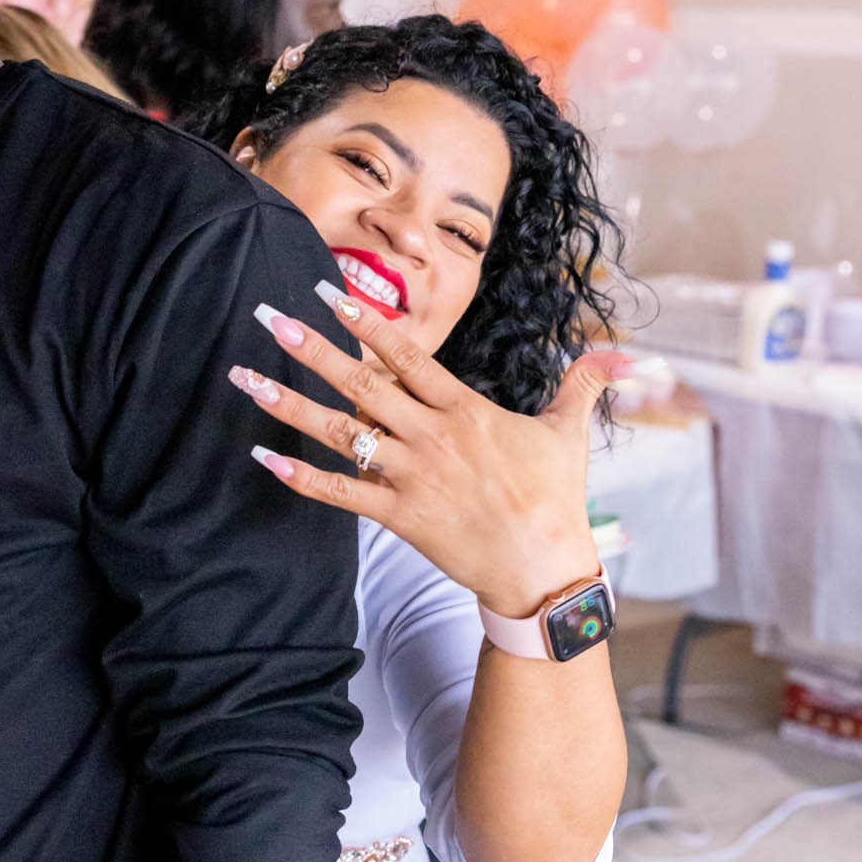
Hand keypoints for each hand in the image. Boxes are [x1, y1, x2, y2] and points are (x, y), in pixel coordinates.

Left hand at [232, 294, 621, 619]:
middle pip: (362, 384)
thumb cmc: (556, 499)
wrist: (544, 568)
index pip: (408, 355)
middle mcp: (432, 436)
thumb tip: (615, 352)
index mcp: (466, 410)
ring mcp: (412, 475)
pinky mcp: (399, 516)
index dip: (366, 321)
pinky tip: (264, 458)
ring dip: (290, 405)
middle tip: (270, 319)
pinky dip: (301, 477)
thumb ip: (582, 384)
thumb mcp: (569, 433)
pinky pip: (341, 493)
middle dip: (312, 349)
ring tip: (247, 379)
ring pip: (341, 433)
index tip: (328, 293)